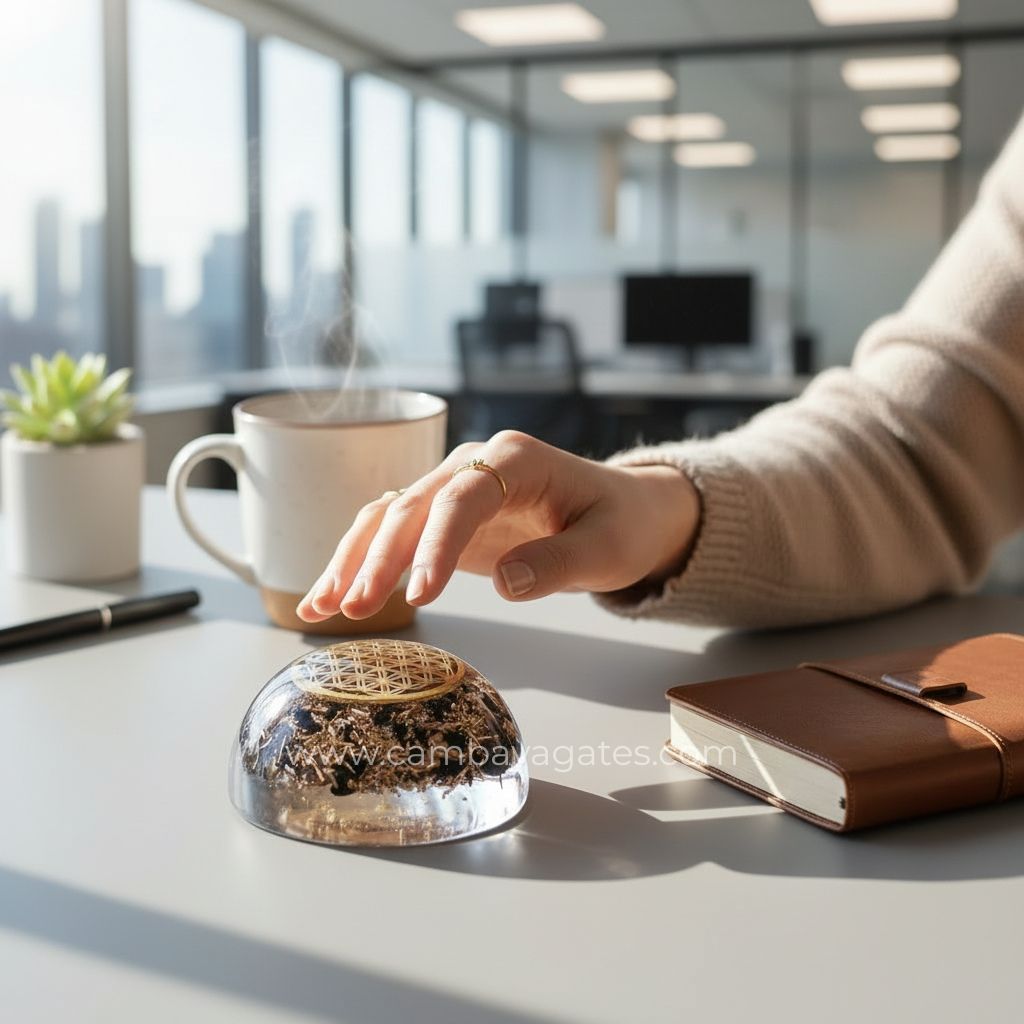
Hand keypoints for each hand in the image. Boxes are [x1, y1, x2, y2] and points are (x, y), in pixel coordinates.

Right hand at [296, 430, 699, 622]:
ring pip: (388, 517)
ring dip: (352, 560)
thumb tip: (503, 584)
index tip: (422, 596)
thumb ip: (559, 563)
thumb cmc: (620, 524)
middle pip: (413, 505)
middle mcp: (476, 464)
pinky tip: (329, 599)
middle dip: (380, 558)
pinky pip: (392, 534)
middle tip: (357, 609)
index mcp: (517, 459)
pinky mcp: (444, 517)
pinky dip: (360, 563)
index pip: (463, 497)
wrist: (623, 512)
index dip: (437, 545)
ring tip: (320, 609)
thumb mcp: (608, 548)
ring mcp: (454, 488)